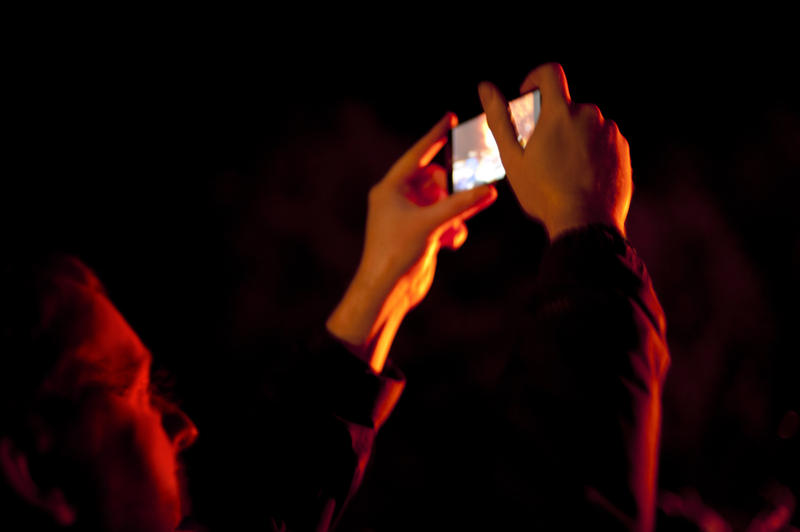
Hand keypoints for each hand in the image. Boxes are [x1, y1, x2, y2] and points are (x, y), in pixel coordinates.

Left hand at [327, 113, 496, 371]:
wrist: (387, 290)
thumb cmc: (396, 253)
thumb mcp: (431, 223)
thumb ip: (461, 204)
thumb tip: (490, 190)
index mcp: (390, 188)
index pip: (417, 155)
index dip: (435, 137)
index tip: (450, 118)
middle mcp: (398, 199)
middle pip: (435, 180)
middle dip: (453, 190)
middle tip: (472, 193)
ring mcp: (409, 217)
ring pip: (442, 202)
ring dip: (454, 213)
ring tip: (457, 227)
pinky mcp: (419, 234)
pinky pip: (443, 220)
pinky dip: (452, 228)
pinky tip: (453, 242)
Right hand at [478, 63, 631, 239]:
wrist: (586, 223)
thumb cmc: (544, 193)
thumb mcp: (512, 158)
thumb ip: (499, 118)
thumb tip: (485, 87)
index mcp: (560, 112)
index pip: (550, 72)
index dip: (536, 78)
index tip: (529, 96)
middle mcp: (590, 115)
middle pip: (567, 106)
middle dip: (554, 121)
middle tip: (543, 153)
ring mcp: (609, 131)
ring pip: (586, 124)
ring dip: (574, 138)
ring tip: (564, 170)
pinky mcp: (622, 149)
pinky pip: (603, 141)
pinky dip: (592, 151)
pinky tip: (582, 176)